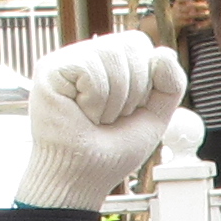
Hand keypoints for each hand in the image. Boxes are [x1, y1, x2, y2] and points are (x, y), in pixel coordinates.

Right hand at [20, 34, 187, 209]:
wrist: (83, 177)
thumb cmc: (112, 150)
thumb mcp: (155, 115)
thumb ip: (171, 84)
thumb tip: (163, 53)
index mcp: (110, 61)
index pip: (140, 42)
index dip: (146, 78)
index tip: (129, 109)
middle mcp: (88, 54)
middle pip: (131, 44)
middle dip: (133, 90)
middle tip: (111, 116)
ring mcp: (67, 59)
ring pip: (112, 55)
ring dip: (114, 100)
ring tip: (95, 117)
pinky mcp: (49, 68)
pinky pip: (90, 68)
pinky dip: (95, 100)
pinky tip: (80, 113)